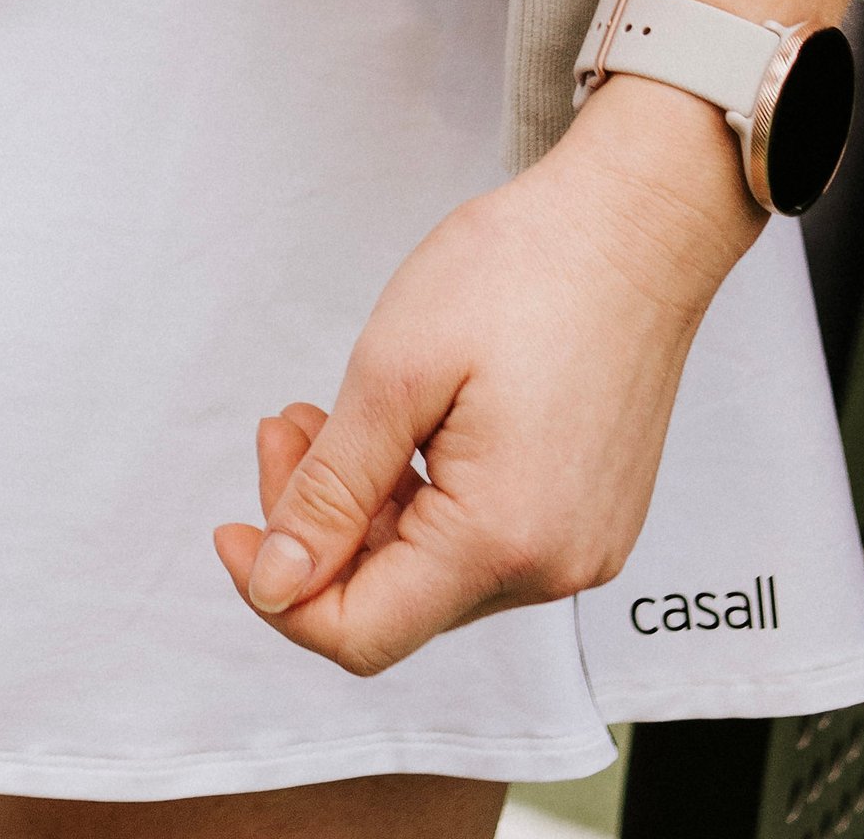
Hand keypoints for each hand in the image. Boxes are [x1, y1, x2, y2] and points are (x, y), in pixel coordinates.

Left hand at [213, 77, 765, 670]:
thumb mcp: (393, 371)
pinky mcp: (588, 517)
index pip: (362, 635)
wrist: (634, 228)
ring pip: (434, 570)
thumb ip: (331, 492)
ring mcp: (580, 547)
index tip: (228, 525)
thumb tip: (271, 584)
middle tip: (286, 424)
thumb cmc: (519, 275)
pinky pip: (482, 540)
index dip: (276, 591)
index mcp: (502, 541)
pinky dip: (421, 496)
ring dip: (366, 506)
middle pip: (395, 602)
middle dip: (318, 527)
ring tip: (329, 413)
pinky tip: (399, 424)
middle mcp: (552, 569)